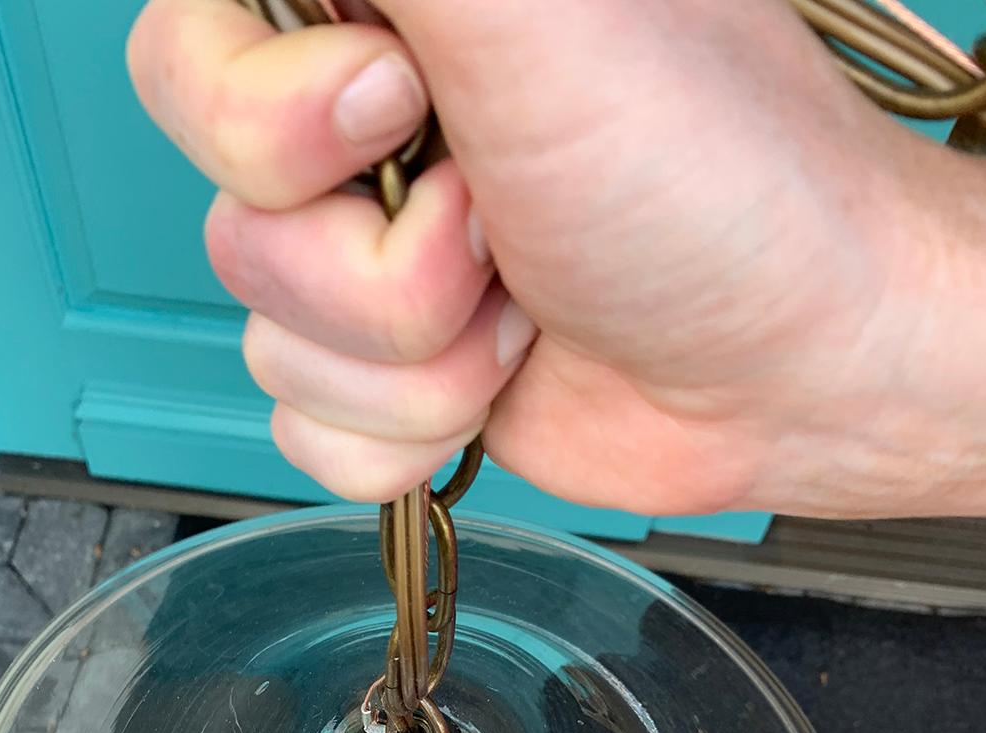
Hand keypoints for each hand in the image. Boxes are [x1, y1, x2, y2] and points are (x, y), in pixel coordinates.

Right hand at [129, 0, 985, 517]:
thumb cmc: (716, 187)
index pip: (188, 58)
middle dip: (375, 270)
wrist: (797, 367)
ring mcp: (374, 258)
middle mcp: (359, 131)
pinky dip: (409, 436)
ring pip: (272, 344)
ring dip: (418, 363)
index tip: (406, 111)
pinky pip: (307, 433)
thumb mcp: (543, 15)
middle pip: (227, 220)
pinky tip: (498, 385)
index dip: (272, 122)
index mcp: (377, 16)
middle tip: (498, 222)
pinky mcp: (395, 371)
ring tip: (527, 305)